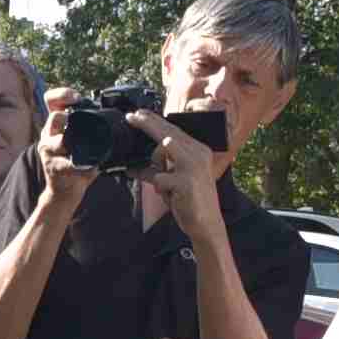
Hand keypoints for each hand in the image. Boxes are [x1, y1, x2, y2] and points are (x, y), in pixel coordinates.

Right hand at [33, 89, 97, 214]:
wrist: (64, 192)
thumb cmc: (75, 165)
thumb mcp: (81, 143)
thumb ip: (92, 129)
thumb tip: (121, 117)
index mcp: (56, 125)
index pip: (51, 100)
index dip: (62, 94)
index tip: (77, 97)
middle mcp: (48, 135)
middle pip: (54, 116)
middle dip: (68, 116)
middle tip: (79, 120)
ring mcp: (48, 151)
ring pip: (59, 140)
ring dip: (73, 143)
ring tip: (84, 147)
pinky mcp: (53, 167)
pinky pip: (68, 163)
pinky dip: (81, 166)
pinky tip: (90, 168)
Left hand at [128, 108, 225, 235]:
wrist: (207, 224)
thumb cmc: (190, 201)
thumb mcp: (173, 181)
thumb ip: (157, 170)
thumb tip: (134, 167)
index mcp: (198, 150)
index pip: (173, 130)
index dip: (154, 121)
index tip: (138, 114)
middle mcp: (198, 153)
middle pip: (167, 132)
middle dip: (147, 123)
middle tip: (130, 117)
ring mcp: (193, 165)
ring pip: (162, 149)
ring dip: (156, 165)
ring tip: (166, 185)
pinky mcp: (186, 181)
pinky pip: (158, 178)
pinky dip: (159, 188)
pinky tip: (171, 197)